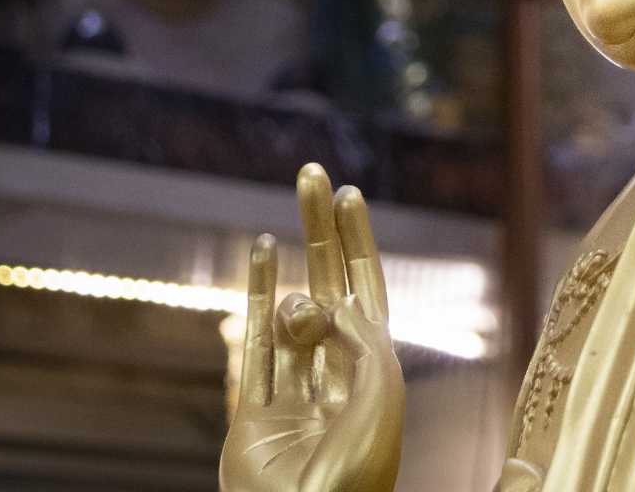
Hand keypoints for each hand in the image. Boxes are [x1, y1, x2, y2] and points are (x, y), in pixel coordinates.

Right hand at [222, 165, 402, 491]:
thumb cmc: (357, 473)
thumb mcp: (380, 393)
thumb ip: (359, 337)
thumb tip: (321, 301)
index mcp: (378, 376)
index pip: (368, 292)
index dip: (360, 244)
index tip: (350, 196)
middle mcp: (337, 378)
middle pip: (330, 286)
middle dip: (323, 230)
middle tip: (313, 173)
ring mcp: (293, 395)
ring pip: (291, 316)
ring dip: (293, 284)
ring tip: (297, 268)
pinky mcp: (254, 415)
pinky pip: (254, 345)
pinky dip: (257, 295)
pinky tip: (263, 254)